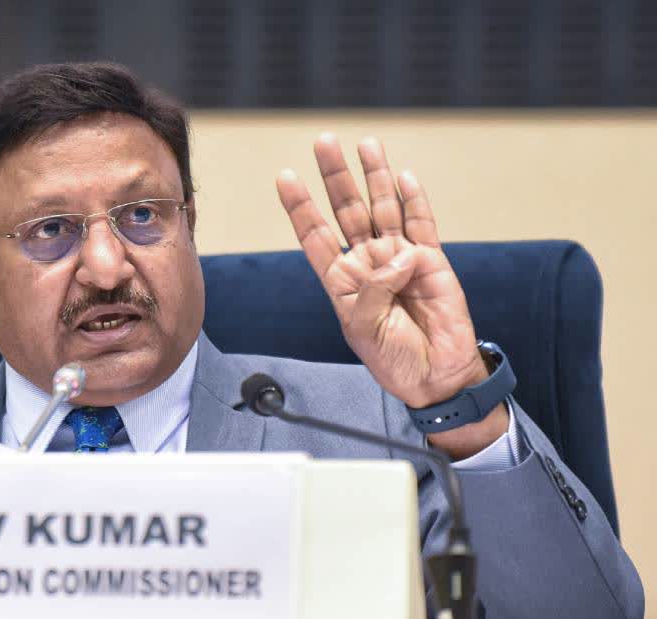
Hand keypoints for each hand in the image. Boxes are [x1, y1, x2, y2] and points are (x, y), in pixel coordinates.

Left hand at [276, 134, 505, 456]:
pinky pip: (422, 224)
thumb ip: (374, 288)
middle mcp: (367, 262)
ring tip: (365, 144)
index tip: (284, 176)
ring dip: (374, 176)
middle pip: (347, 210)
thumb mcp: (364, 327)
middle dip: (335, 176)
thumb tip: (400, 255)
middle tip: (324, 142)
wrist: (434, 376)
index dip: (300, 206)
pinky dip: (414, 200)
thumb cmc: (393, 358)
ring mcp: (399, 258)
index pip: (314, 235)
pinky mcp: (432, 261)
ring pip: (383, 207)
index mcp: (341, 280)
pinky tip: (402, 176)